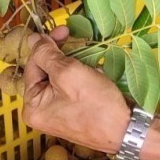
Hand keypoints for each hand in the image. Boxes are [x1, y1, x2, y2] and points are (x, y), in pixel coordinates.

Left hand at [21, 26, 130, 152]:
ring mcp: (58, 113)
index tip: (63, 29)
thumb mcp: (68, 73)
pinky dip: (81, 76)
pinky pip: (71, 86)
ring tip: (90, 65)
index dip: (46, 45)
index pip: (32, 65)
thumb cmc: (96, 103)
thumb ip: (46, 55)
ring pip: (60, 76)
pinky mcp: (74, 111)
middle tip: (75, 38)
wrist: (127, 130)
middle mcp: (41, 111)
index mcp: (32, 106)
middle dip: (61, 55)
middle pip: (45, 71)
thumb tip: (31, 39)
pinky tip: (94, 74)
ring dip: (74, 64)